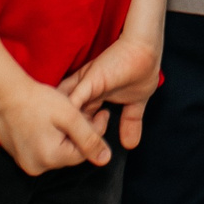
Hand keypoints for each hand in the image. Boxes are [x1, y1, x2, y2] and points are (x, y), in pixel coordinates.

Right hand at [0, 71, 113, 173]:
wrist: (3, 93)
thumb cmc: (37, 101)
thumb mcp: (70, 116)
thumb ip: (89, 138)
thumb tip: (105, 159)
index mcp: (51, 158)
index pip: (85, 151)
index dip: (96, 131)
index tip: (102, 112)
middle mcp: (37, 167)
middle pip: (70, 153)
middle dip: (80, 134)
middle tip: (83, 111)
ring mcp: (25, 163)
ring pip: (57, 152)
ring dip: (65, 136)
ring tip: (65, 115)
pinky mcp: (18, 156)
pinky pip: (43, 150)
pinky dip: (50, 138)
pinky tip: (49, 121)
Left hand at [59, 31, 162, 151]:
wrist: (146, 50)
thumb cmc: (141, 70)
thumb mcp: (135, 103)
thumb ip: (130, 122)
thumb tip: (130, 145)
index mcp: (93, 96)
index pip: (77, 118)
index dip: (75, 134)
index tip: (74, 151)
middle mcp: (84, 91)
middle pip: (67, 116)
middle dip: (64, 134)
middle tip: (60, 153)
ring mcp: (85, 86)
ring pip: (67, 110)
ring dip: (64, 127)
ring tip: (57, 146)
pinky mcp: (89, 80)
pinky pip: (74, 99)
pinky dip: (68, 114)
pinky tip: (64, 129)